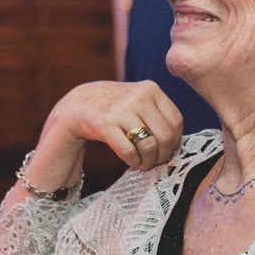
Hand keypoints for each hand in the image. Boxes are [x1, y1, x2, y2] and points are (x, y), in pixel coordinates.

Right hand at [29, 81, 183, 186]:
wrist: (78, 104)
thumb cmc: (115, 109)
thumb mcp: (139, 100)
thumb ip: (158, 114)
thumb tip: (176, 145)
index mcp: (151, 89)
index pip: (176, 122)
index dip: (174, 142)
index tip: (165, 151)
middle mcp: (139, 97)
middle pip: (165, 136)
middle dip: (162, 155)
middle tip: (154, 162)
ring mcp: (122, 110)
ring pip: (149, 145)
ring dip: (148, 161)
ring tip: (142, 164)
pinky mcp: (105, 124)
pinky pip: (129, 151)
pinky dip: (133, 161)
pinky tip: (131, 162)